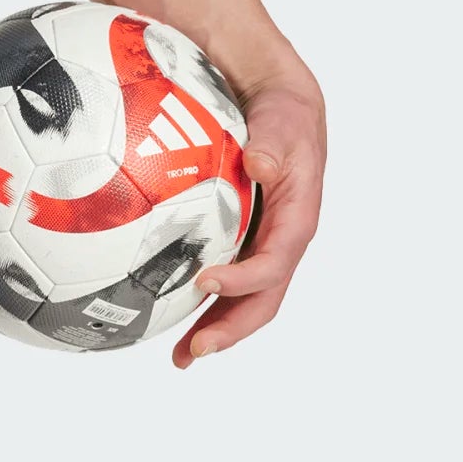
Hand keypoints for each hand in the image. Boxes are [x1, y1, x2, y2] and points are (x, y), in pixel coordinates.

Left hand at [172, 69, 324, 369]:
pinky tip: (165, 309)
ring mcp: (261, 244)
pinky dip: (200, 298)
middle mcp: (280, 241)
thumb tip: (260, 165)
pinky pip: (223, 274)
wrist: (280, 105)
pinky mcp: (240, 237)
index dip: (245, 279)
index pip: (275, 262)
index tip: (207, 281)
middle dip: (230, 328)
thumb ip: (273, 145)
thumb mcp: (283, 123)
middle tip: (193, 350)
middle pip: (261, 298)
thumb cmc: (284, 114)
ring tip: (181, 356)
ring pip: (242, 298)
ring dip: (215, 328)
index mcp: (297, 221)